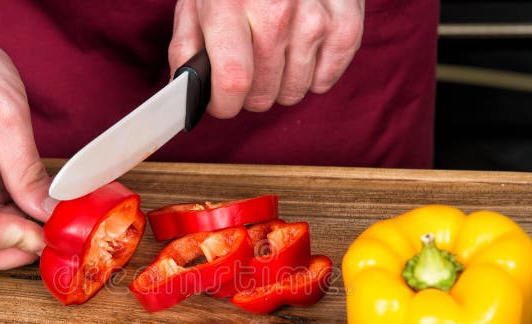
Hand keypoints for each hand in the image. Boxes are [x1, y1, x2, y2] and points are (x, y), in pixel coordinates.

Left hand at [168, 0, 363, 117]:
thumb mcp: (198, 2)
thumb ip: (186, 49)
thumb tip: (185, 95)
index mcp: (229, 6)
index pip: (232, 81)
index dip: (224, 105)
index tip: (223, 103)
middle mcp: (275, 11)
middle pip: (263, 94)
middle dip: (251, 94)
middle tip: (250, 70)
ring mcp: (314, 17)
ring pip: (293, 92)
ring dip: (281, 84)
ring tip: (276, 54)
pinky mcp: (345, 23)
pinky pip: (325, 81)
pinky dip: (312, 76)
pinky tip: (301, 52)